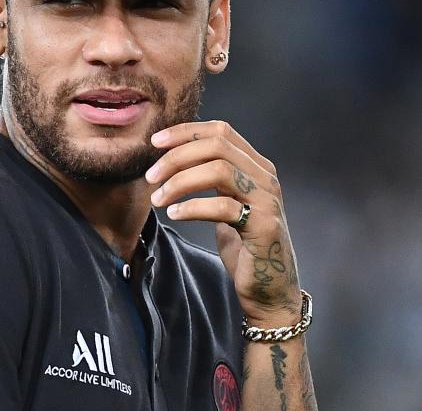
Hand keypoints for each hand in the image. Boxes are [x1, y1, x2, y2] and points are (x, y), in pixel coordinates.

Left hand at [146, 121, 301, 323]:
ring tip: (158, 198)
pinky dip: (192, 207)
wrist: (271, 290)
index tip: (155, 142)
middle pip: (217, 146)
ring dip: (180, 181)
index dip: (186, 131)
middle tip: (150, 175)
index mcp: (257, 167)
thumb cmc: (244, 246)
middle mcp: (265, 178)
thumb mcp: (227, 204)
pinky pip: (222, 207)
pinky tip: (174, 214)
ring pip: (219, 170)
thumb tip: (173, 158)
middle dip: (177, 156)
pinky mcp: (264, 227)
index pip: (221, 131)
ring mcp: (267, 201)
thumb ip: (213, 180)